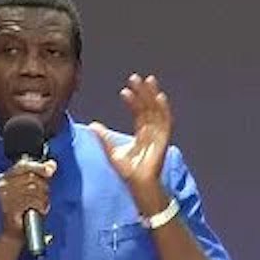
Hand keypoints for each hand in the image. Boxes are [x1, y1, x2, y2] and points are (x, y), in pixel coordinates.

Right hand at [0, 159, 56, 240]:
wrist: (13, 234)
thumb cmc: (23, 210)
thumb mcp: (30, 188)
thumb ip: (39, 174)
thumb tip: (51, 164)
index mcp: (4, 178)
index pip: (23, 165)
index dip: (39, 166)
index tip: (51, 169)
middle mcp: (2, 186)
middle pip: (32, 177)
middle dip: (43, 187)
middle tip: (42, 198)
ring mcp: (5, 198)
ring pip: (34, 189)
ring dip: (43, 198)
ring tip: (40, 205)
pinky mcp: (10, 209)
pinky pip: (33, 201)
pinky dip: (41, 206)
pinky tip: (39, 211)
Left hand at [90, 73, 171, 192]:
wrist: (137, 183)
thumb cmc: (128, 170)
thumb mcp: (112, 151)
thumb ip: (104, 137)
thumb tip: (93, 124)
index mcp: (141, 133)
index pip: (138, 112)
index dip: (133, 100)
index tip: (124, 90)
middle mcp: (151, 131)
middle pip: (148, 107)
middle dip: (143, 92)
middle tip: (135, 77)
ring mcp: (158, 134)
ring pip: (157, 110)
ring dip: (153, 95)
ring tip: (148, 81)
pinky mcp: (164, 139)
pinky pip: (166, 121)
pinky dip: (164, 109)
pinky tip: (159, 97)